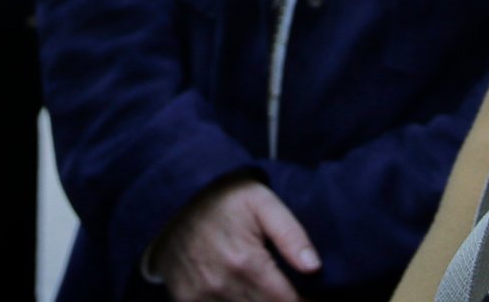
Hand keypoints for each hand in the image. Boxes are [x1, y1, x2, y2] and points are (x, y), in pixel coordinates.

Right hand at [153, 178, 320, 301]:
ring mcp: (202, 297)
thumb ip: (291, 234)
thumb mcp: (262, 203)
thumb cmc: (223, 199)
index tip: (317, 294)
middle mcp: (222, 286)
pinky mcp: (187, 301)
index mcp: (246, 263)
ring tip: (270, 289)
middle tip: (290, 289)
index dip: (307, 301)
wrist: (171, 198)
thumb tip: (314, 268)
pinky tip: (245, 292)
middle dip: (284, 301)